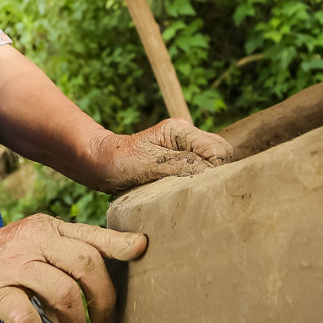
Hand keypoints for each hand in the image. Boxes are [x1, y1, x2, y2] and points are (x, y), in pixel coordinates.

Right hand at [0, 214, 146, 322]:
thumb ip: (61, 260)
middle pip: (87, 264)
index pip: (91, 235)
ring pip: (64, 293)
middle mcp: (33, 240)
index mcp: (46, 229)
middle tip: (102, 322)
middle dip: (104, 298)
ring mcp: (13, 265)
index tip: (143, 250)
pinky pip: (27, 321)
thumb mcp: (29, 249)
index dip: (119, 244)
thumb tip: (97, 288)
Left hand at [89, 118, 234, 192]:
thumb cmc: (120, 162)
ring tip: (190, 191)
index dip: (215, 169)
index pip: (218, 149)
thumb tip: (210, 173)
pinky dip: (198, 180)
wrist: (100, 163)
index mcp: (180, 130)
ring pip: (214, 161)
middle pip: (221, 153)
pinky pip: (202, 168)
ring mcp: (184, 146)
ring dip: (206, 178)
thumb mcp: (150, 164)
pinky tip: (187, 190)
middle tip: (197, 190)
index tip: (200, 186)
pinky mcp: (181, 158)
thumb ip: (182, 165)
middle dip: (215, 173)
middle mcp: (186, 135)